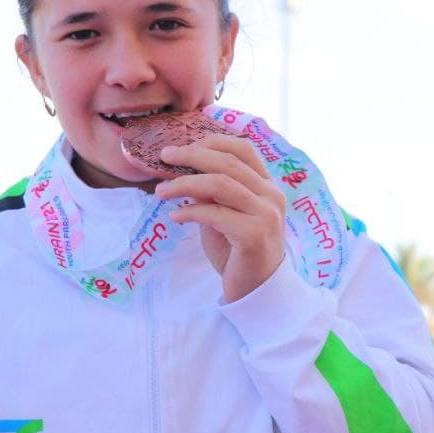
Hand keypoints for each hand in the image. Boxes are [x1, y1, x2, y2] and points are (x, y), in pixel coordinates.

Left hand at [154, 134, 285, 302]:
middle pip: (228, 162)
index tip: (182, 146)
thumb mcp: (221, 215)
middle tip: (164, 157)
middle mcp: (272, 195)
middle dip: (191, 156)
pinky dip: (190, 211)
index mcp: (267, 185)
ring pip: (221, 183)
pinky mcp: (254, 235)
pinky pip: (215, 213)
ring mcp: (266, 214)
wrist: (256, 291)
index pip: (243, 148)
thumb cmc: (237, 251)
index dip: (211, 141)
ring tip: (161, 190)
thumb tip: (183, 168)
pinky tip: (175, 216)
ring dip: (185, 183)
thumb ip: (210, 193)